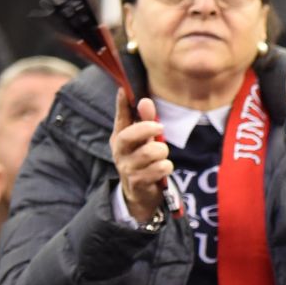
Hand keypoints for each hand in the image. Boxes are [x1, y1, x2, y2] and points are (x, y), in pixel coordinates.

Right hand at [111, 92, 172, 223]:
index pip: (120, 117)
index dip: (122, 104)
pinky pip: (159, 168)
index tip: (125, 90)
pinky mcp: (138, 182)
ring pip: (150, 152)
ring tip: (161, 154)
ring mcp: (127, 168)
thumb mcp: (144, 140)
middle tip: (159, 127)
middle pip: (128, 136)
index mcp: (120, 137)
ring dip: (162, 151)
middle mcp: (120, 151)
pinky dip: (166, 166)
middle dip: (147, 128)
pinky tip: (162, 169)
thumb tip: (145, 100)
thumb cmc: (143, 160)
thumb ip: (146, 120)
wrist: (139, 194)